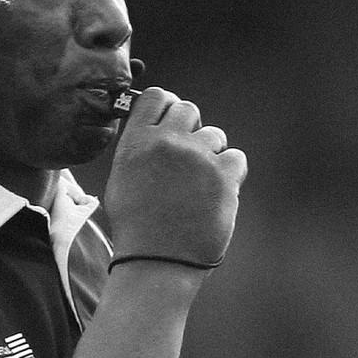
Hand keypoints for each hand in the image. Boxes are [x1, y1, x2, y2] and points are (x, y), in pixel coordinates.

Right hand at [103, 88, 246, 267]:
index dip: (167, 108)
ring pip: (214, 135)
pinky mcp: (223, 175)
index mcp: (137, 142)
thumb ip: (139, 149)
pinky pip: (235, 158)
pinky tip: (214, 195)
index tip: (171, 125)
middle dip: (190, 130)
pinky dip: (229, 175)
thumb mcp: (122, 180)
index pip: (157, 96)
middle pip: (188, 109)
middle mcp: (167, 142)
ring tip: (198, 186)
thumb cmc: (137, 227)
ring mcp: (197, 157)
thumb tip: (157, 131)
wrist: (157, 261)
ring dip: (210, 156)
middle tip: (187, 158)